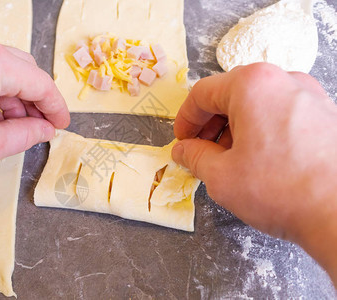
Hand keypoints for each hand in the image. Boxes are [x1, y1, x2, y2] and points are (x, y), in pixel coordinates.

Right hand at [172, 63, 336, 283]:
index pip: (202, 93)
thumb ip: (194, 157)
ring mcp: (310, 95)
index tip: (182, 141)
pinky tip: (260, 160)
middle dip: (210, 124)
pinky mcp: (325, 114)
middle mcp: (283, 80)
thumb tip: (183, 150)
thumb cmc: (281, 190)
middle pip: (231, 95)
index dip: (185, 119)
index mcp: (252, 85)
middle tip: (202, 152)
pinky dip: (262, 130)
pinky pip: (281, 113)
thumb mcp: (221, 176)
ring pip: (257, 104)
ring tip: (231, 160)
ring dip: (235, 128)